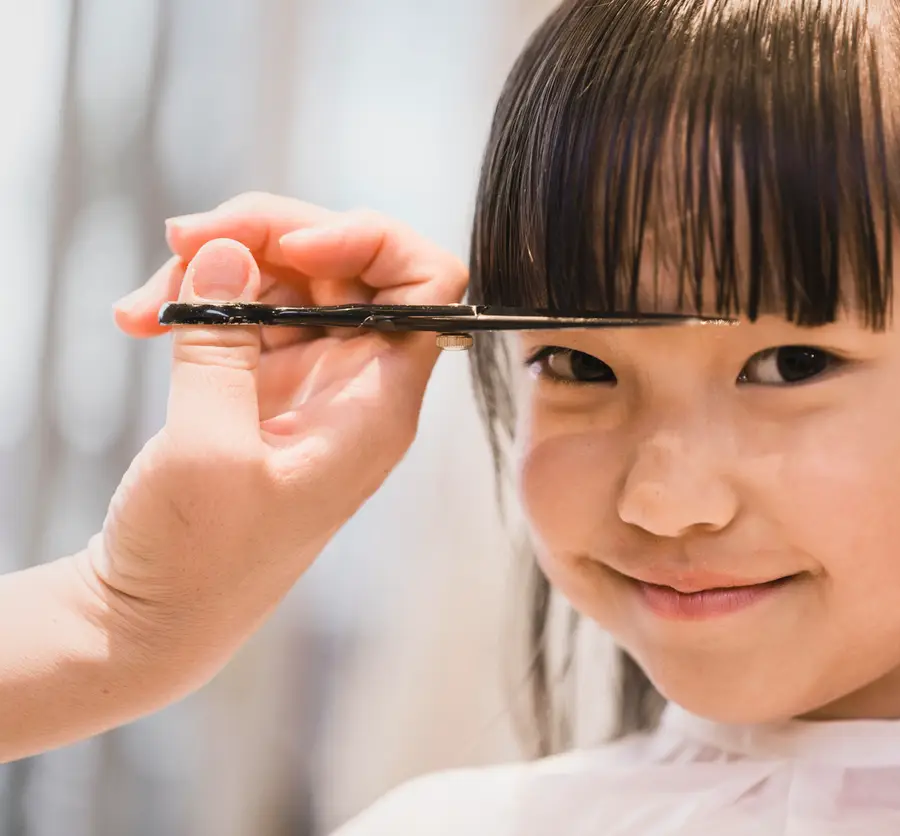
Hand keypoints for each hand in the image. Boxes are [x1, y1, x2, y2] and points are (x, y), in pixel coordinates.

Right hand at [94, 193, 466, 682]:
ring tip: (139, 306)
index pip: (428, 285)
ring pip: (287, 279)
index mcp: (378, 404)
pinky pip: (247, 310)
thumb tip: (230, 250)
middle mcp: (357, 383)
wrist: (156, 618)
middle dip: (268, 235)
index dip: (372, 240)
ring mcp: (311, 380)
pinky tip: (140, 318)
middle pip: (347, 262)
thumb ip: (220, 341)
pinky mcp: (263, 384)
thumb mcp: (206, 448)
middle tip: (182, 239)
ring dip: (215, 268)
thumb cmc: (196, 559)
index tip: (294, 245)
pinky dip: (196, 300)